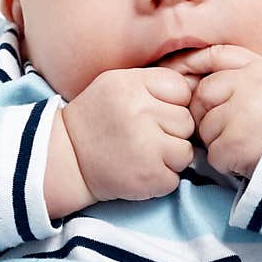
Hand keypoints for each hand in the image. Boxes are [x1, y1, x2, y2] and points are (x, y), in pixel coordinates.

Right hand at [61, 67, 195, 201]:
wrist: (66, 158)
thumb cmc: (95, 119)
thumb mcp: (115, 84)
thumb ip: (152, 83)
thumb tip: (195, 89)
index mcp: (131, 85)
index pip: (181, 90)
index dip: (171, 103)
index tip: (152, 112)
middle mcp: (140, 112)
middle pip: (186, 121)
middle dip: (171, 131)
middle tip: (144, 136)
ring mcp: (146, 146)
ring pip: (185, 151)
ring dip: (169, 156)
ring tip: (142, 153)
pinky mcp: (149, 176)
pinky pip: (176, 177)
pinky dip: (160, 178)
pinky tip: (138, 169)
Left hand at [165, 45, 261, 178]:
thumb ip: (240, 73)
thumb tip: (188, 72)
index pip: (215, 55)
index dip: (192, 66)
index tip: (180, 78)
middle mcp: (253, 85)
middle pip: (202, 95)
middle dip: (208, 114)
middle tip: (233, 127)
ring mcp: (245, 114)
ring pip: (205, 127)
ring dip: (218, 141)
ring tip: (248, 143)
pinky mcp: (238, 144)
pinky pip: (214, 153)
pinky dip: (226, 162)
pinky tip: (247, 159)